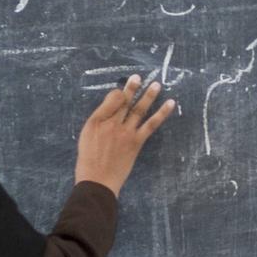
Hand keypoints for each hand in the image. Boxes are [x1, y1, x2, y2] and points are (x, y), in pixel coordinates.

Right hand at [75, 75, 174, 194]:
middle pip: (125, 102)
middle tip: (139, 76)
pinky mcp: (137, 142)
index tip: (123, 88)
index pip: (111, 100)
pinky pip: (151, 124)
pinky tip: (170, 104)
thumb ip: (100, 116)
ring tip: (157, 85)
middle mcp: (112, 123)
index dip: (119, 93)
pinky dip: (161, 113)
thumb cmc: (89, 159)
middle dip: (132, 88)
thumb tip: (113, 103)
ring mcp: (126, 132)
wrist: (97, 180)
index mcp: (97, 120)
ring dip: (149, 96)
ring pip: (139, 109)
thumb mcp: (86, 134)